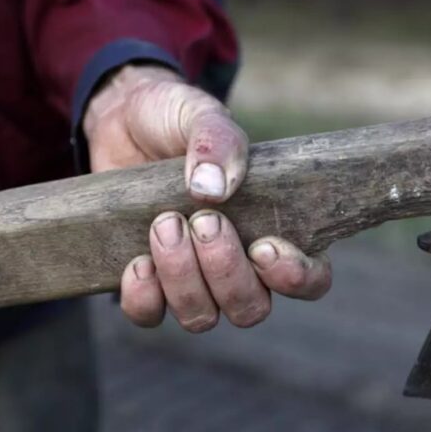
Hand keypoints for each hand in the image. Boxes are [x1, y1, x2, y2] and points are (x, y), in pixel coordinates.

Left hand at [84, 65, 331, 331]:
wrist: (121, 119)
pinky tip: (137, 261)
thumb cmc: (177, 119)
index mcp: (275, 228)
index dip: (295, 277)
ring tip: (164, 224)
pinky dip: (144, 296)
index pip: (310, 279)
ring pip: (202, 317)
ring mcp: (192, 280)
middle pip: (251, 308)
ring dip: (183, 278)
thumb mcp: (200, 114)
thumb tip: (213, 189)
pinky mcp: (147, 283)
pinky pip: (149, 315)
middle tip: (203, 220)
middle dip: (225, 270)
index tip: (264, 246)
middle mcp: (239, 266)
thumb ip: (217, 141)